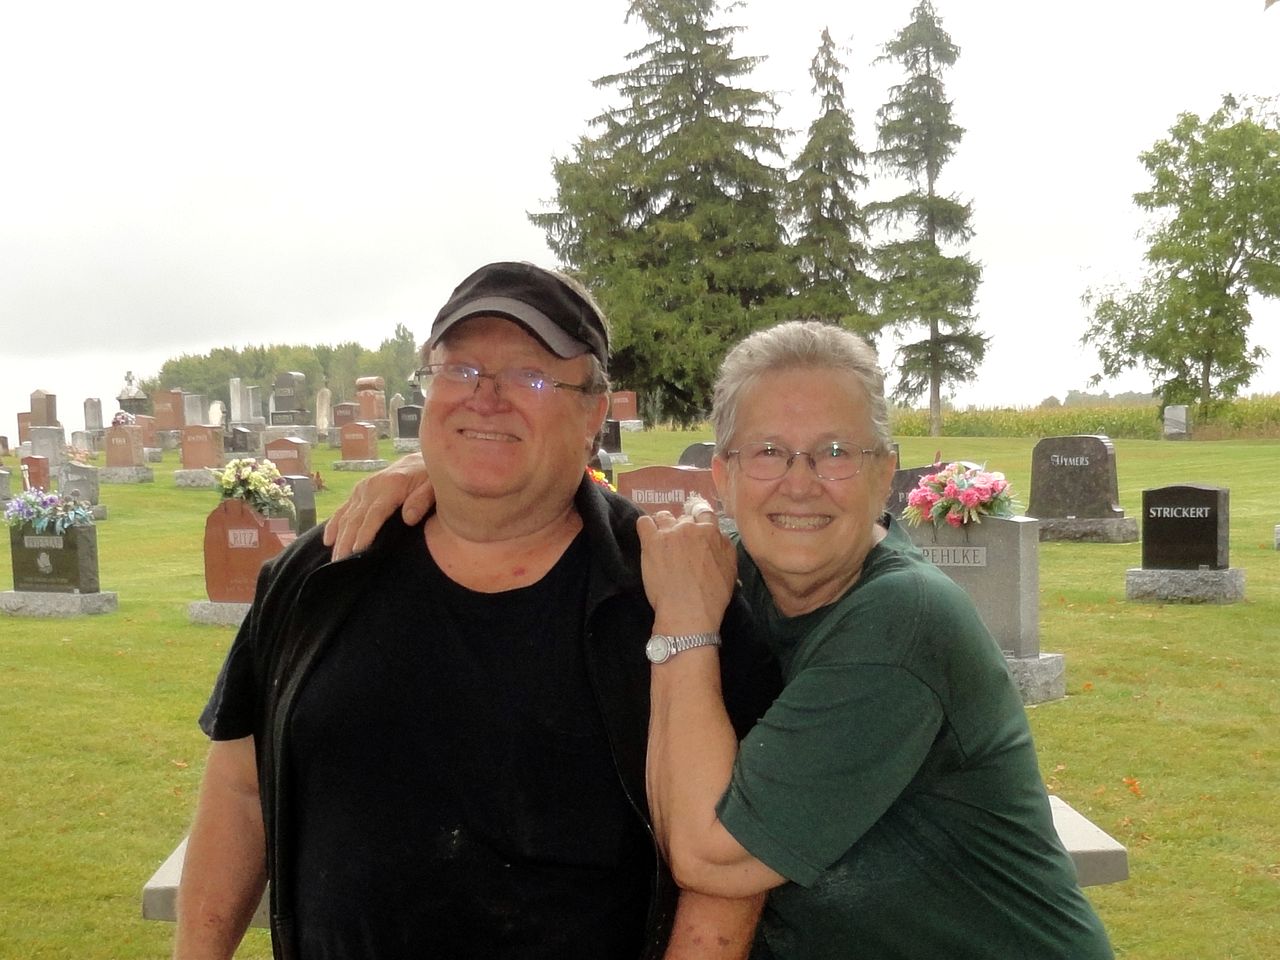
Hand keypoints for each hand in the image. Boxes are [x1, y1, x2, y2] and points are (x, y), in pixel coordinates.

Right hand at [322, 453, 434, 559]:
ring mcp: (363, 489)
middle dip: (347, 542)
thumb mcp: (433, 485)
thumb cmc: (429, 476)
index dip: (365, 533)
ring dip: (339, 539)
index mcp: (391, 485)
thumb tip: (409, 518)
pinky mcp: (359, 492)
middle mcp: (372, 486)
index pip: (375, 514)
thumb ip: (422, 500)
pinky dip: (333, 526)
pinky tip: (327, 541)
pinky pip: (343, 510)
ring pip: (346, 516)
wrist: (420, 460)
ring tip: (334, 561)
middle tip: (341, 565)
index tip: (357, 551)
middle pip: (356, 518)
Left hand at [636, 497, 736, 635]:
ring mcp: (670, 532)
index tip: (694, 534)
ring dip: (663, 526)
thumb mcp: (731, 569)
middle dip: (681, 529)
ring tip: (661, 541)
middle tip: (678, 546)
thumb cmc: (712, 596)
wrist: (689, 610)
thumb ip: (724, 548)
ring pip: (664, 516)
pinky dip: (646, 527)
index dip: (699, 523)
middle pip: (683, 518)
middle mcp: (691, 528)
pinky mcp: (651, 541)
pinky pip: (644, 523)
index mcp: (712, 532)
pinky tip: (647, 538)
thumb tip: (718, 538)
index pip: (705, 515)